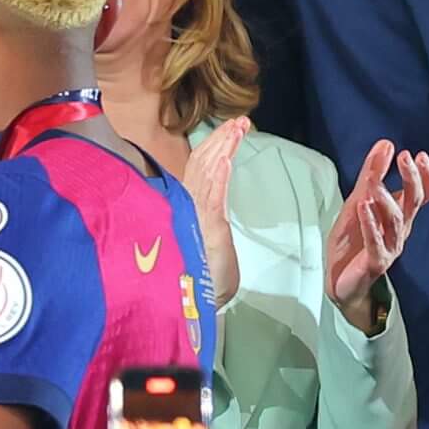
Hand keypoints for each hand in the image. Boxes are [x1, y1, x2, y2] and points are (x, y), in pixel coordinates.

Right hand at [182, 118, 243, 306]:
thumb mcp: (209, 254)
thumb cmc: (198, 284)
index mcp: (191, 211)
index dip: (215, 147)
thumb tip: (210, 217)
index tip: (232, 128)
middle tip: (240, 121)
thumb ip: (210, 234)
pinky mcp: (202, 228)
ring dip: (223, 149)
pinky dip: (218, 176)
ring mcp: (194, 216)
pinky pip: (211, 196)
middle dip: (222, 141)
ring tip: (238, 128)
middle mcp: (188, 208)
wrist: (187, 307)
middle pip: (203, 165)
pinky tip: (226, 158)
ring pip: (207, 174)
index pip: (201, 171)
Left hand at [324, 140, 428, 327]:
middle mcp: (400, 230)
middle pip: (413, 202)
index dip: (426, 176)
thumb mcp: (359, 202)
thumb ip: (372, 174)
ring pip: (394, 221)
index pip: (423, 195)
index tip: (419, 155)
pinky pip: (376, 241)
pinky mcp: (376, 262)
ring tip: (374, 183)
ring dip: (385, 199)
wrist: (342, 282)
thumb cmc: (353, 242)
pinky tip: (364, 207)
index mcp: (400, 216)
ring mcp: (390, 247)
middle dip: (411, 179)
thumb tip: (386, 143)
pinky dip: (370, 223)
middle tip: (405, 158)